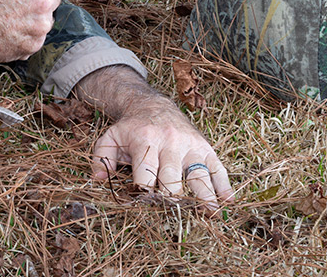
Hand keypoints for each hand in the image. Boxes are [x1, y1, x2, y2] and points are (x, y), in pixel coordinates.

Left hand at [75, 67, 233, 211]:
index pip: (145, 173)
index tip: (144, 211)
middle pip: (173, 178)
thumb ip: (101, 157)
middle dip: (172, 200)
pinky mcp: (204, 147)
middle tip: (173, 219)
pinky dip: (224, 184)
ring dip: (205, 196)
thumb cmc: (132, 129)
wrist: (154, 105)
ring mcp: (189, 145)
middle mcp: (169, 143)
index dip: (144, 194)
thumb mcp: (110, 137)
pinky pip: (217, 166)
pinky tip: (228, 201)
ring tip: (211, 215)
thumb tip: (98, 180)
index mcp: (145, 141)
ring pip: (198, 174)